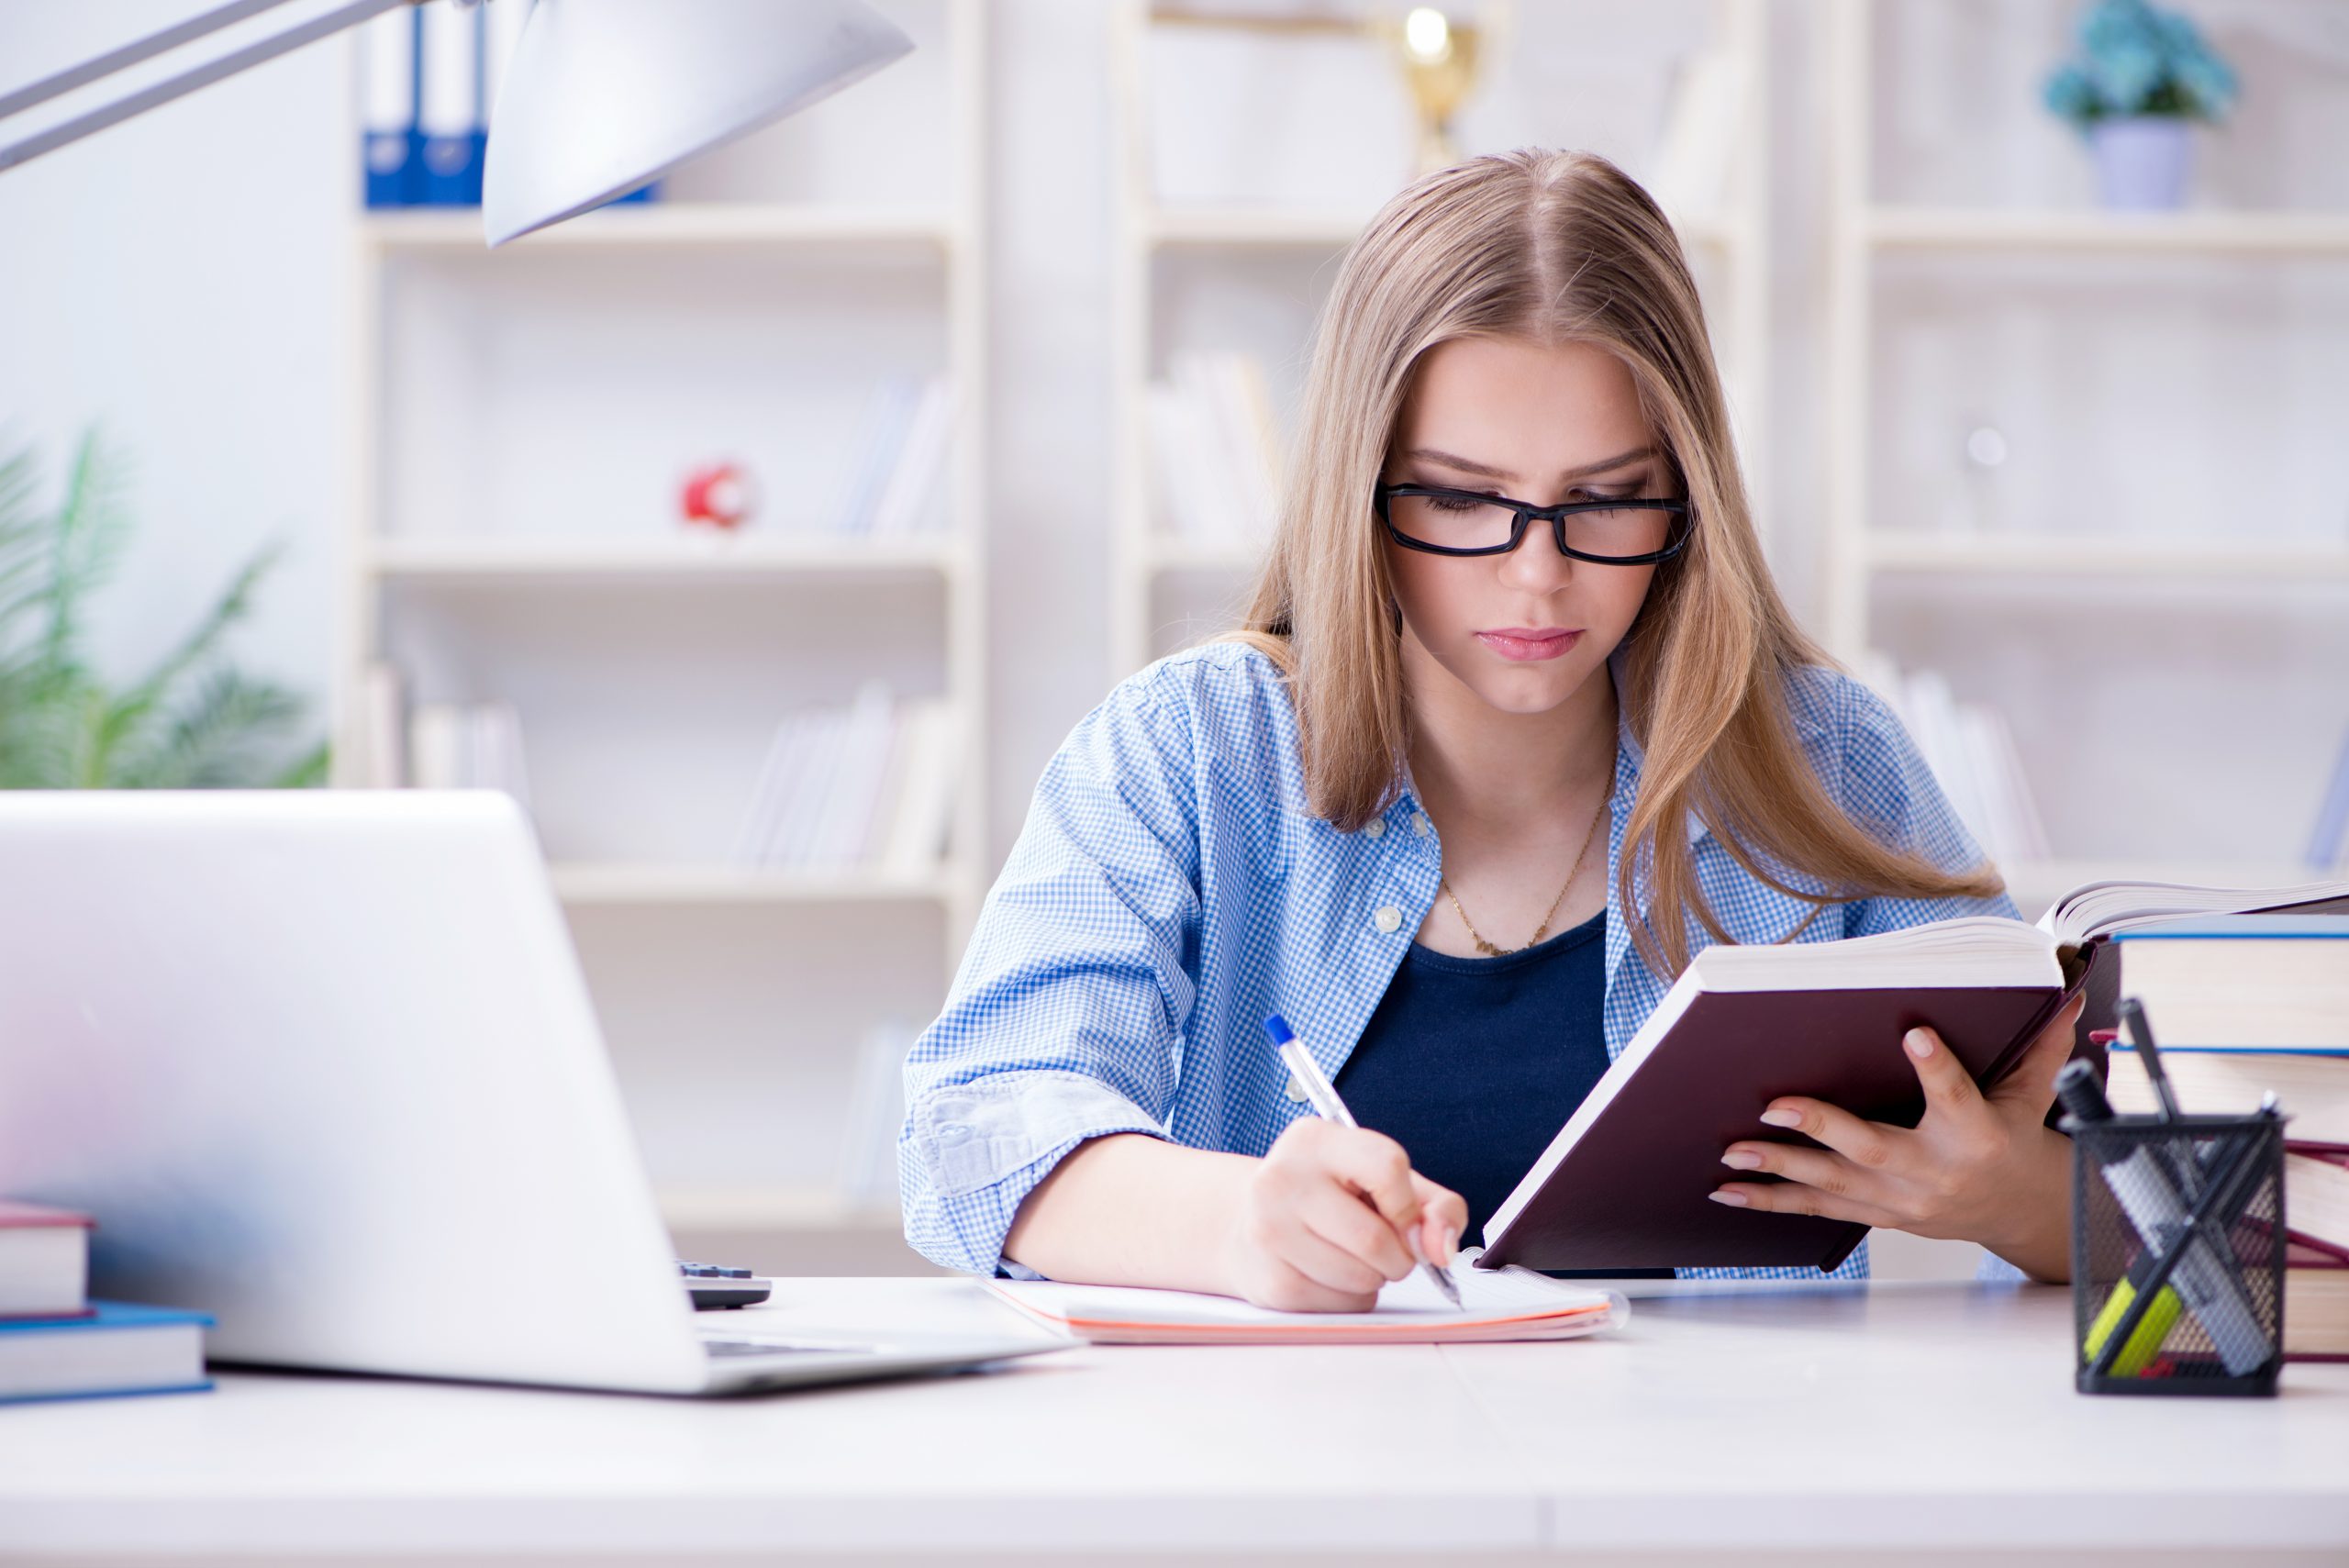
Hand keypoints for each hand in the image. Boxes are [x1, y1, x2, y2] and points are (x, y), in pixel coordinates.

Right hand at [1217, 1118, 1467, 1311]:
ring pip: (1361, 1278)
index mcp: (1315, 1139)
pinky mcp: (1270, 1280)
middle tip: (1388, 1248)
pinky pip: (1342, 1304)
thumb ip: (1434, 1207)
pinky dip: (1353, 1297)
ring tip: (1354, 1257)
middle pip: (1374, 1239)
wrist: (1253, 1221)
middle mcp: (1282, 1179)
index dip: (1409, 1205)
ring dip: (1376, 1278)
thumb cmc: (1333, 1197)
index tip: (1405, 1218)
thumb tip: (1441, 1250)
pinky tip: (1332, 1274)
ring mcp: (1269, 1231)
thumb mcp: (1386, 1182)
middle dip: (1399, 1256)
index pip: (1386, 1167)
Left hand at [1709, 993, 2085, 1279]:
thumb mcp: (2033, 1093)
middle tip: (1774, 1106)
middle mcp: (1936, 1171)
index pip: (1957, 1096)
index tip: (1914, 1033)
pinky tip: (1731, 1192)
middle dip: (1822, 1128)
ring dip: (1780, 1167)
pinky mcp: (1880, 1215)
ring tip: (1734, 1152)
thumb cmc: (2017, 1140)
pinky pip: (1820, 1210)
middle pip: (1875, 1149)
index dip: (1936, 1066)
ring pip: (1835, 1185)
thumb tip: (2065, 993)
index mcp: (1977, 1134)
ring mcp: (1903, 1200)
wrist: (2022, 1211)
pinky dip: (1773, 1202)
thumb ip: (2043, 1045)